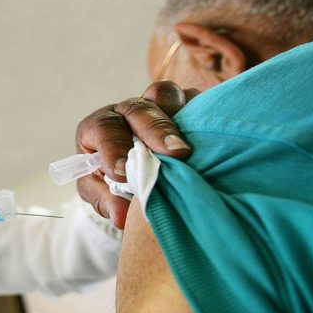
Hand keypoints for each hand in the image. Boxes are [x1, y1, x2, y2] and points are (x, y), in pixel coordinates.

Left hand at [75, 81, 199, 228]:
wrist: (134, 176)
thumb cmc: (112, 182)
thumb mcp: (103, 193)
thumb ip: (109, 201)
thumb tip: (122, 216)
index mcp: (100, 127)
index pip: (103, 127)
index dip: (112, 146)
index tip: (121, 171)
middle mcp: (127, 111)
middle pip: (139, 109)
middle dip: (156, 131)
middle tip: (175, 154)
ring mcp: (157, 106)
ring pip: (166, 96)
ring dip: (179, 117)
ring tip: (190, 146)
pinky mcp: (185, 106)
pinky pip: (194, 99)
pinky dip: (201, 112)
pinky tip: (211, 134)